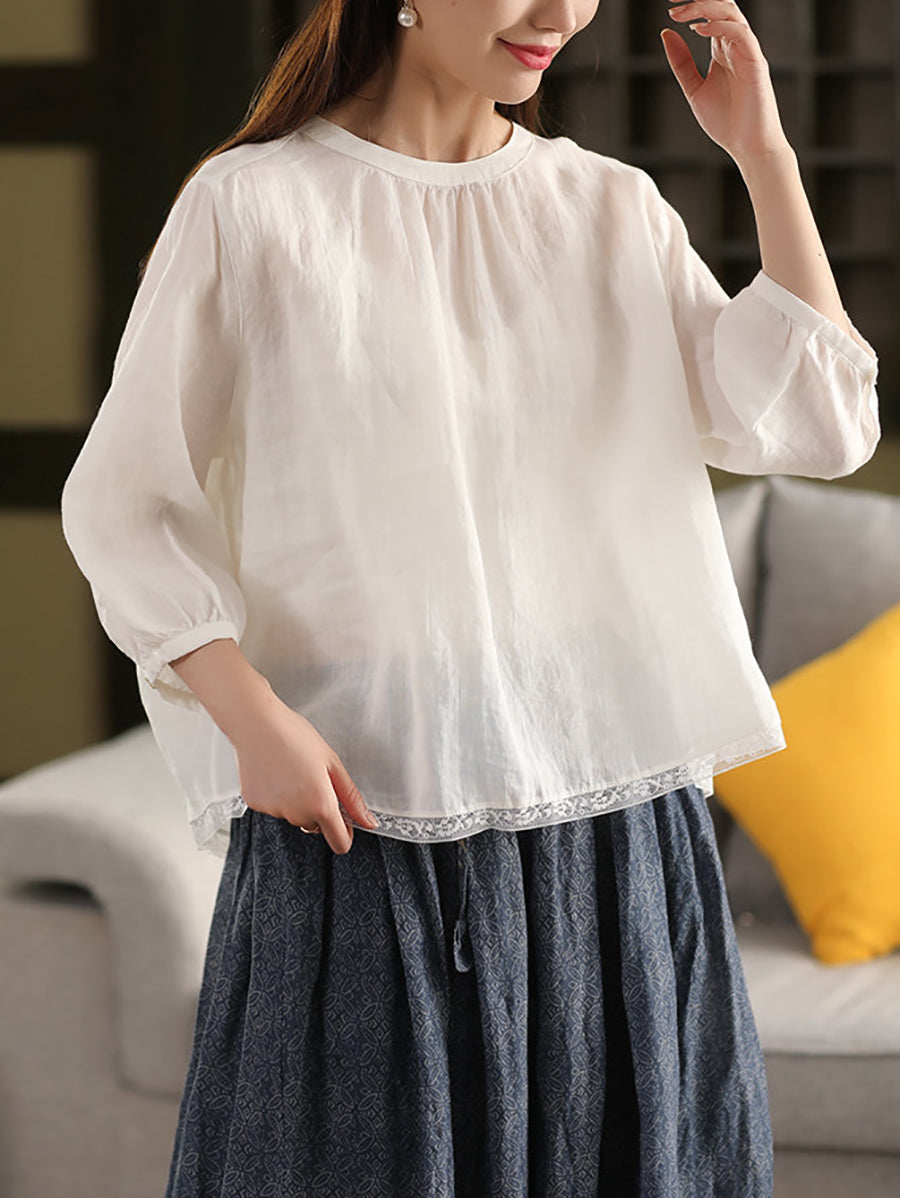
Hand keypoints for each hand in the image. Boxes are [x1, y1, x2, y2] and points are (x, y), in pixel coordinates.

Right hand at [232, 697, 377, 853]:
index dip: (346, 834)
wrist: (256, 723)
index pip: (340, 843)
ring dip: (296, 802)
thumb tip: (368, 822)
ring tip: (291, 770)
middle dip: (318, 808)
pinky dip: (277, 796)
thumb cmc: (295, 736)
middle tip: (312, 777)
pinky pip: (274, 807)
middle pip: (315, 826)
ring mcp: (274, 811)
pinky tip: (274, 773)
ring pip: (294, 815)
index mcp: (320, 804)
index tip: (344, 820)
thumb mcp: (332, 763)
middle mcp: (296, 813)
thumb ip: (351, 797)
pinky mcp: (255, 805)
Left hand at [661, 0, 791, 165]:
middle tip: (672, 2)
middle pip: (722, 6)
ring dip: (705, 8)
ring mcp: (748, 52)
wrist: (747, 146)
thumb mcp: (695, 89)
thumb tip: (666, 32)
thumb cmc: (726, 122)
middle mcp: (737, 45)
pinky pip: (741, 33)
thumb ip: (682, 62)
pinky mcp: (756, 63)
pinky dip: (720, 26)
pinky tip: (699, 30)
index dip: (691, 5)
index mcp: (723, 49)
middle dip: (698, 0)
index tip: (670, 4)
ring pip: (731, 13)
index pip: (710, 14)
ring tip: (681, 13)